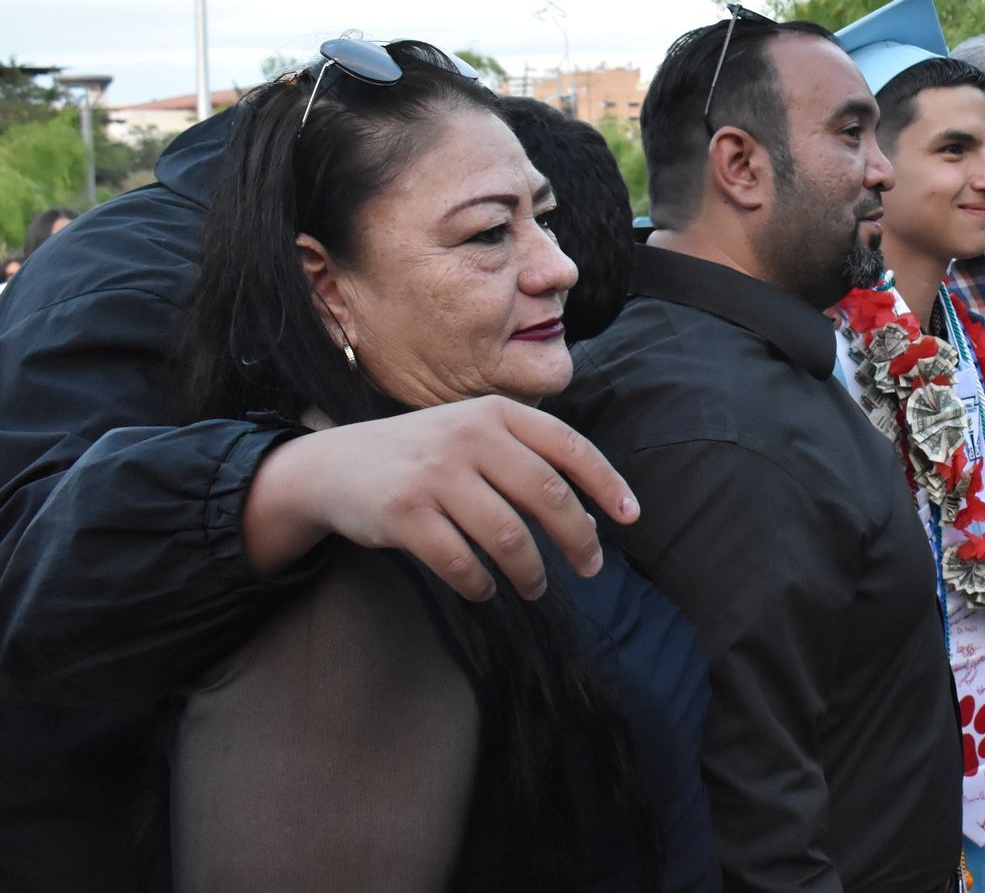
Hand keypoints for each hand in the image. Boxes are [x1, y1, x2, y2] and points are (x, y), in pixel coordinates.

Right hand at [243, 395, 637, 601]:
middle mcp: (469, 436)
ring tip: (534, 588)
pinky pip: (460, 562)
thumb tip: (591, 516)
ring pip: (508, 535)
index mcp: (495, 413)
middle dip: (578, 538)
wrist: (334, 465)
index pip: (568, 446)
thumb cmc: (424, 455)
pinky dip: (480, 584)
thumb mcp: (474, 434)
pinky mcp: (403, 513)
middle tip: (591, 568)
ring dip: (531, 572)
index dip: (606, 483)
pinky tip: (486, 590)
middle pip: (547, 494)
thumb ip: (526, 459)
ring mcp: (435, 474)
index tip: (630, 517)